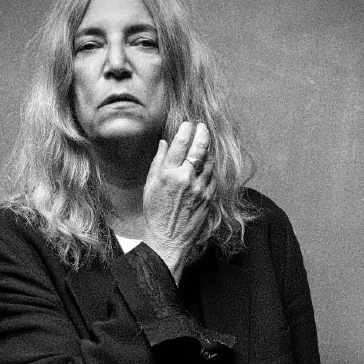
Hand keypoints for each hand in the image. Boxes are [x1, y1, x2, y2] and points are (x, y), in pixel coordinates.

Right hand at [142, 121, 213, 281]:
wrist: (168, 239)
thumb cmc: (155, 213)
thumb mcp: (150, 186)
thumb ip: (158, 162)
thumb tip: (165, 143)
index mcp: (169, 174)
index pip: (181, 144)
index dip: (186, 130)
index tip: (188, 124)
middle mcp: (186, 179)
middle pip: (199, 148)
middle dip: (202, 133)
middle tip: (202, 127)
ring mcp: (200, 188)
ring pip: (209, 161)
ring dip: (208, 149)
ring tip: (205, 142)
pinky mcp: (209, 197)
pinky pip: (213, 176)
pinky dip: (211, 167)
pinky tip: (208, 162)